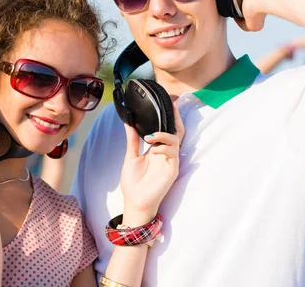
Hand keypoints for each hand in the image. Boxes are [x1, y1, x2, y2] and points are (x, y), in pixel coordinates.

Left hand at [120, 104, 184, 225]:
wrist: (134, 202)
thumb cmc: (133, 182)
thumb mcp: (130, 156)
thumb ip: (132, 139)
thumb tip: (127, 121)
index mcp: (157, 149)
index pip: (166, 129)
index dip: (168, 116)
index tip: (165, 103)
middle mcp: (166, 153)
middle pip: (177, 131)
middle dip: (175, 118)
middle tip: (171, 106)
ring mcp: (170, 160)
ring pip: (176, 139)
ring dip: (164, 134)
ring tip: (150, 136)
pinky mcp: (172, 169)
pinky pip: (173, 152)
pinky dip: (164, 146)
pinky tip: (153, 146)